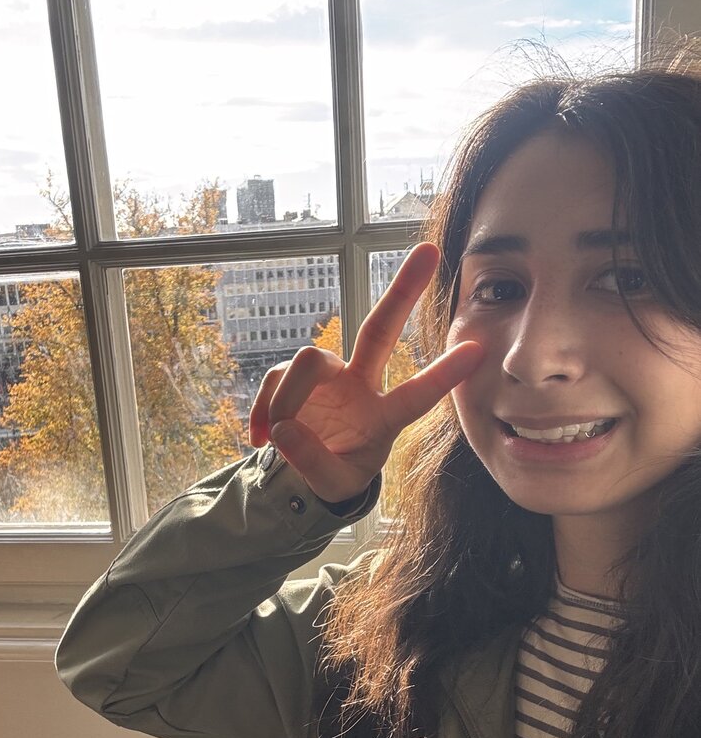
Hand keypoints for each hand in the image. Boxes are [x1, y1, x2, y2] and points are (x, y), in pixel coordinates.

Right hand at [248, 242, 484, 504]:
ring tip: (277, 436)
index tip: (477, 350)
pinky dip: (264, 409)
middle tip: (429, 252)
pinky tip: (260, 438)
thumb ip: (313, 464)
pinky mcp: (293, 374)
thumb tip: (286, 431)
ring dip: (287, 397)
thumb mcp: (331, 485)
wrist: (303, 469)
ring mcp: (328, 375)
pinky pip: (274, 379)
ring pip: (308, 359)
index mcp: (383, 416)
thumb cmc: (335, 472)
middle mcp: (361, 384)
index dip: (443, 375)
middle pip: (380, 329)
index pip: (416, 395)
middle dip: (403, 291)